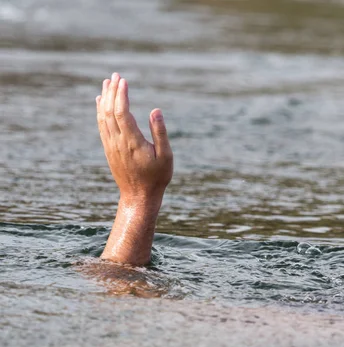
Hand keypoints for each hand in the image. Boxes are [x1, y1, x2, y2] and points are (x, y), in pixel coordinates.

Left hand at [96, 72, 172, 205]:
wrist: (139, 197)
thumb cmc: (156, 178)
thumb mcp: (166, 156)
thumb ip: (160, 133)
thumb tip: (155, 110)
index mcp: (132, 142)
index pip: (122, 112)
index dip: (121, 95)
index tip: (123, 80)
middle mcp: (118, 142)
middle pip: (110, 111)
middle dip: (112, 92)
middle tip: (116, 76)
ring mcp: (111, 146)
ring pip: (103, 117)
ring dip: (105, 99)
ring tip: (107, 83)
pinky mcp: (109, 149)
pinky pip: (101, 126)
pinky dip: (100, 111)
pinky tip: (100, 102)